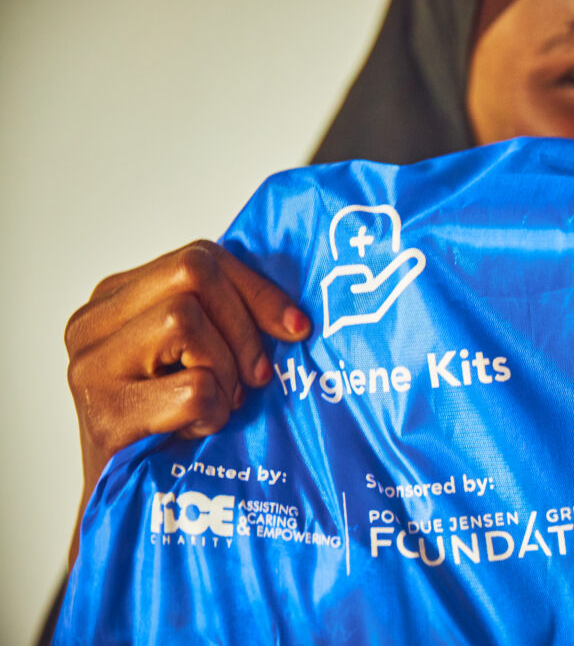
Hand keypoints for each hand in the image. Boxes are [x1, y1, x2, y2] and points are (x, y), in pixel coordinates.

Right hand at [64, 240, 310, 563]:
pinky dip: (213, 413)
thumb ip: (223, 316)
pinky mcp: (106, 416)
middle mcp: (91, 324)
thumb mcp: (197, 354)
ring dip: (224, 371)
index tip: (296, 327)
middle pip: (193, 275)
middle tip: (252, 378)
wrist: (126, 501)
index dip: (257, 289)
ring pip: (185, 321)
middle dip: (242, 327)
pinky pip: (194, 388)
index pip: (200, 258)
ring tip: (216, 404)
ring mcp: (91, 368)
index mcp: (115, 298)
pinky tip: (196, 430)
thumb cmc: (173, 424)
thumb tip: (296, 320)